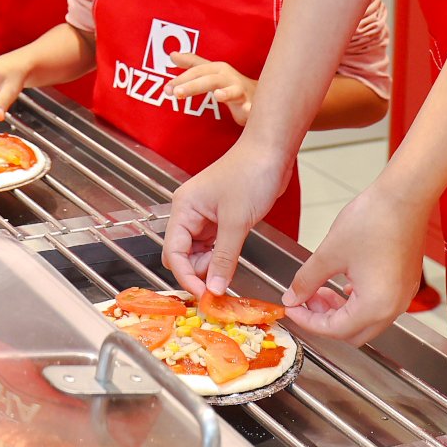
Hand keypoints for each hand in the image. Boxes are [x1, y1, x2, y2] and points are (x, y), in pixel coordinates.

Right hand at [161, 139, 293, 295]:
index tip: (202, 295)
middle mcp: (190, 213)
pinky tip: (231, 266)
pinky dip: (221, 259)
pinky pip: (214, 247)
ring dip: (211, 267)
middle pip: (183, 255)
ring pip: (199, 253)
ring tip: (228, 276)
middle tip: (218, 288)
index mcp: (184, 208)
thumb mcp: (236, 221)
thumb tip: (214, 288)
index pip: (174, 251)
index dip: (186, 275)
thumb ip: (224, 258)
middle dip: (198, 272)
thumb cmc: (251, 172)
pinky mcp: (222, 219)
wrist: (272, 151)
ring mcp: (206, 216)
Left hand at [166, 60, 256, 124]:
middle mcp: (229, 77)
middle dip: (193, 85)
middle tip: (177, 93)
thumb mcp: (210, 72)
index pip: (196, 72)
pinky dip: (251, 108)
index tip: (167, 89)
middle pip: (209, 80)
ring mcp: (241, 90)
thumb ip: (192, 63)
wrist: (261, 94)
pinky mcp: (251, 104)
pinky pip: (252, 106)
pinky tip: (248, 110)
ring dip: (226, 93)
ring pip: (233, 91)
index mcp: (217, 70)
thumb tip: (171, 55)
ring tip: (218, 96)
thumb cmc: (230, 83)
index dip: (181, 79)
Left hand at [281, 184, 429, 346]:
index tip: (291, 308)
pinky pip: (378, 306)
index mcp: (375, 306)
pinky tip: (342, 283)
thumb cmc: (374, 220)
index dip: (307, 320)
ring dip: (340, 311)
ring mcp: (402, 297)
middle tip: (305, 299)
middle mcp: (393, 308)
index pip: (334, 329)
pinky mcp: (405, 284)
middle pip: (352, 332)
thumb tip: (293, 296)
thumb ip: (306, 280)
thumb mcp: (329, 253)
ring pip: (365, 320)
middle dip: (324, 319)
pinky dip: (356, 302)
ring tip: (320, 289)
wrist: (404, 196)